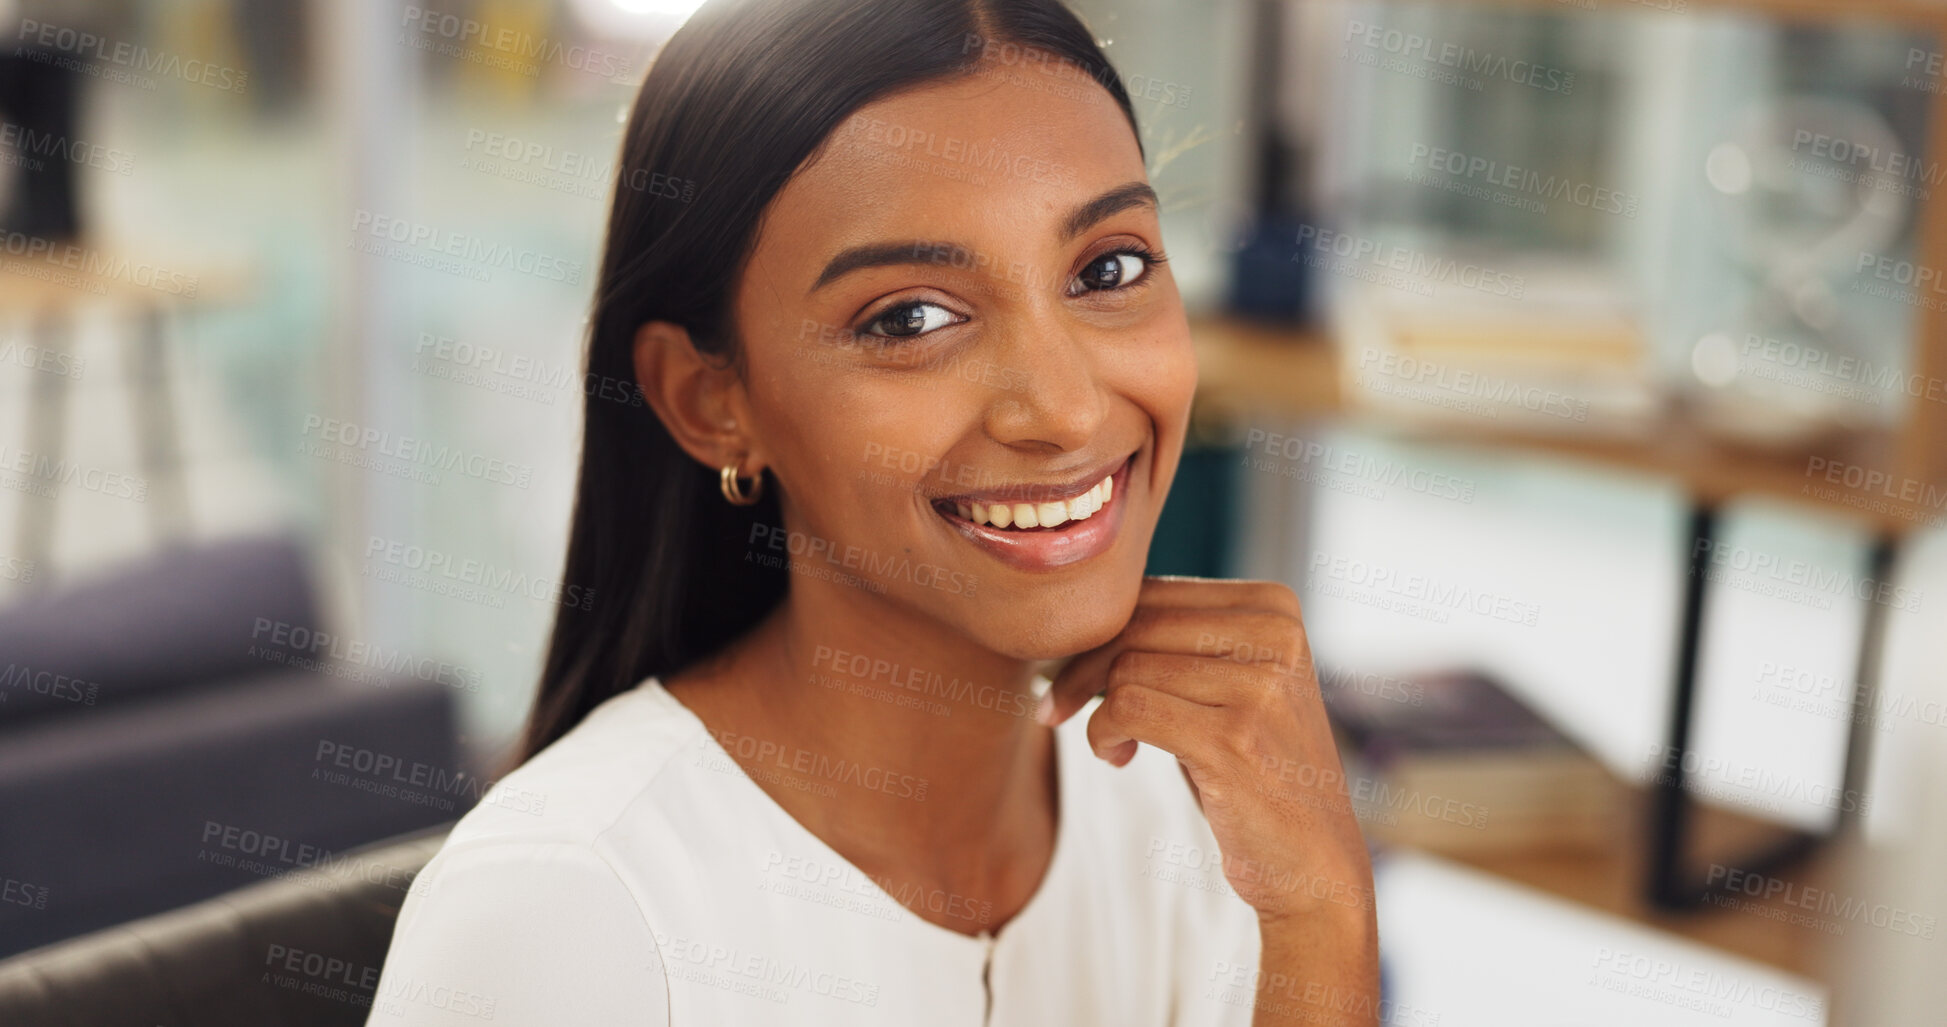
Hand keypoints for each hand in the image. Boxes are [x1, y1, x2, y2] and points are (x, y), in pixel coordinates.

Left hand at [1042, 576, 1373, 924]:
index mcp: (1273, 608)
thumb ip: (1174, 644)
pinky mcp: (1234, 737)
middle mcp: (1276, 635)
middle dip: (1079, 668)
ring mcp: (1260, 686)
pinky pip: (1128, 708)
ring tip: (1115, 745)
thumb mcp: (1225, 690)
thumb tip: (1074, 620)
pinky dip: (1103, 733)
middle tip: (1057, 707)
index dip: (1094, 634)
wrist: (1313, 861)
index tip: (1063, 674)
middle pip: (1135, 626)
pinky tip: (1118, 757)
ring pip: (1127, 668)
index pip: (1151, 594)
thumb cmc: (1251, 771)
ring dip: (1096, 711)